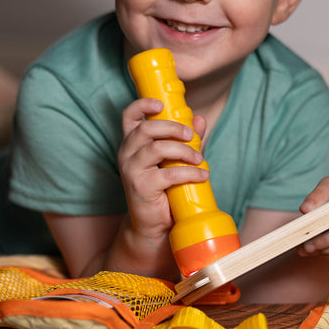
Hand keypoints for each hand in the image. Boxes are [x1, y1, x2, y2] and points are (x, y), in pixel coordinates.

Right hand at [117, 98, 208, 244]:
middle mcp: (127, 153)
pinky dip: (189, 173)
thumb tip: (200, 119)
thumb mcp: (174, 160)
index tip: (160, 104)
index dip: (142, 105)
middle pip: (146, 128)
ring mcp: (131, 170)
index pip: (128, 116)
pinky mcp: (141, 187)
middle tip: (190, 135)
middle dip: (173, 127)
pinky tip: (202, 176)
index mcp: (132, 143)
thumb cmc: (163, 188)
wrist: (153, 224)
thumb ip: (185, 139)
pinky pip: (168, 174)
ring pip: (158, 148)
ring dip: (184, 151)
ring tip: (199, 159)